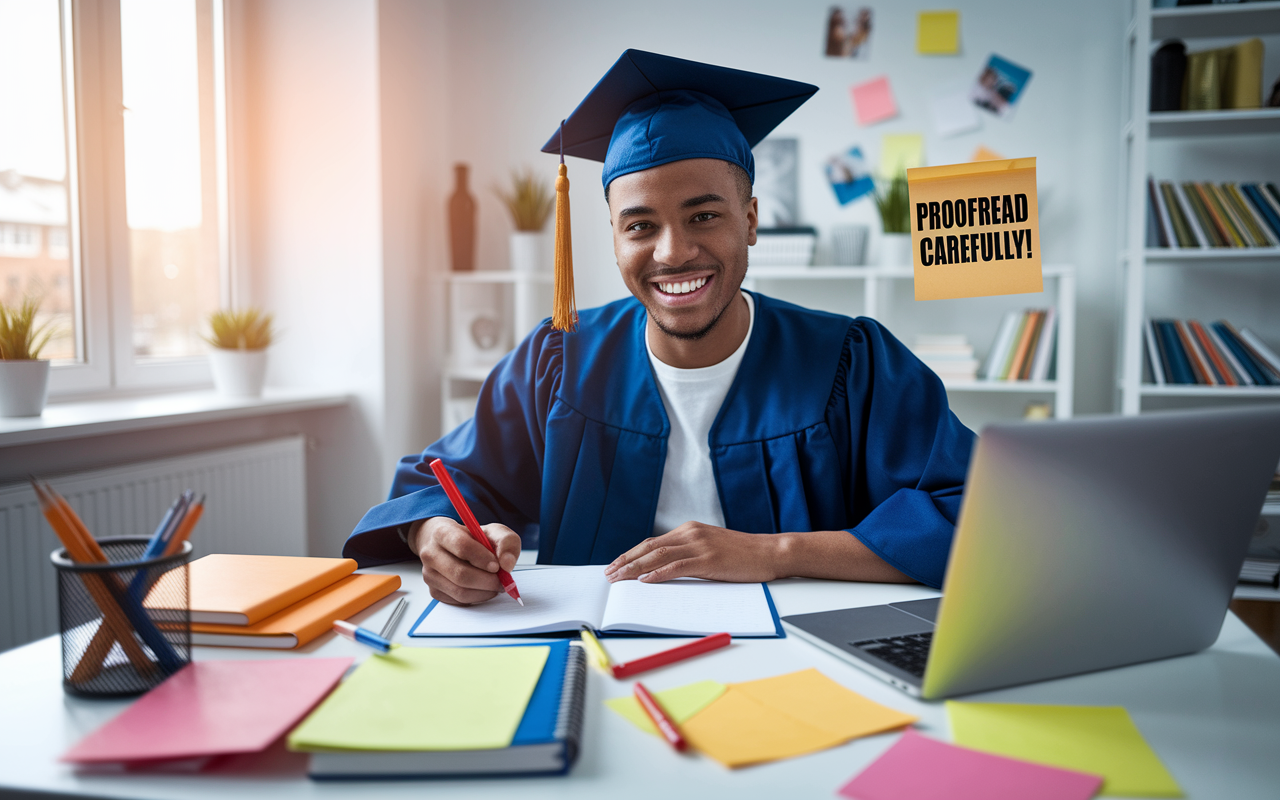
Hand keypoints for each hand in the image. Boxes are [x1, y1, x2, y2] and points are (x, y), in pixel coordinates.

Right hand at [408, 517, 520, 604]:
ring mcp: (429, 575)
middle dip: (487, 580)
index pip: (462, 546)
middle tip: (502, 580)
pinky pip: (458, 601)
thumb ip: (506, 541)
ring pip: (460, 592)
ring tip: (495, 585)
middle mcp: (430, 554)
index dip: (482, 558)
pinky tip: (483, 589)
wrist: (447, 544)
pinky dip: (476, 598)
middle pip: (460, 574)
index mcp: (442, 532)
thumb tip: (507, 563)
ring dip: (484, 592)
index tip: (497, 565)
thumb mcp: (493, 531)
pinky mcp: (434, 591)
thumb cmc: (471, 537)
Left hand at [603, 522, 784, 583]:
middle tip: (609, 573)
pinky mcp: (708, 560)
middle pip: (649, 547)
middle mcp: (691, 533)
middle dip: (625, 561)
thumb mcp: (710, 548)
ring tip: (619, 579)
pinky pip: (677, 566)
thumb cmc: (742, 555)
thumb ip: (688, 553)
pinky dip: (658, 573)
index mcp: (689, 530)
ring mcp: (699, 545)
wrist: (769, 553)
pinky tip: (645, 581)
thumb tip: (662, 570)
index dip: (631, 554)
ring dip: (634, 568)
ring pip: (658, 556)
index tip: (616, 565)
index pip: (652, 542)